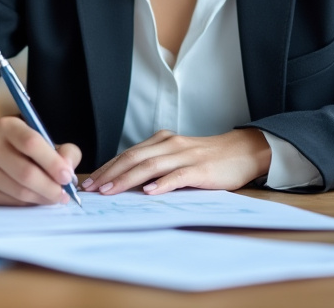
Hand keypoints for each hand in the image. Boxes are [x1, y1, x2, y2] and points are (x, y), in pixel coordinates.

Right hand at [0, 117, 81, 205]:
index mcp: (7, 126)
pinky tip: (35, 199)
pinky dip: (27, 204)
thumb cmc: (19, 147)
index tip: (67, 177)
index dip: (53, 162)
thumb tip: (69, 171)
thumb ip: (64, 151)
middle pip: (25, 173)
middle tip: (64, 195)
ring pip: (19, 191)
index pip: (31, 143)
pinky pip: (9, 202)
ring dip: (41, 198)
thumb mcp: (42, 138)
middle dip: (50, 187)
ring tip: (53, 198)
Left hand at [82, 129, 270, 195]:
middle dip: (110, 174)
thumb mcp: (178, 157)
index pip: (128, 154)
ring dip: (127, 179)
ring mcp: (185, 156)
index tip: (91, 182)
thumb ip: (156, 165)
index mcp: (162, 141)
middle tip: (92, 188)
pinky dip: (162, 183)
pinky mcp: (200, 169)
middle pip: (134, 158)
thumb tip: (128, 184)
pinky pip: (178, 176)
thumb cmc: (208, 158)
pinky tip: (149, 192)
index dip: (108, 168)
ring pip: (150, 165)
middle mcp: (170, 145)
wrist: (243, 151)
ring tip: (111, 190)